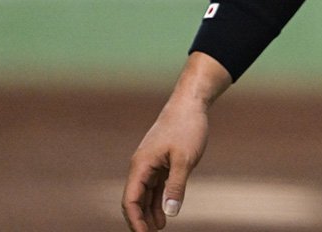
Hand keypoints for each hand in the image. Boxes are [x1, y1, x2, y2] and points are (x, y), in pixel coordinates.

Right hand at [122, 94, 211, 231]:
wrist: (190, 103)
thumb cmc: (187, 127)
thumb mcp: (185, 159)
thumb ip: (176, 186)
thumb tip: (170, 211)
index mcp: (141, 165)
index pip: (130, 199)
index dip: (135, 220)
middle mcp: (141, 166)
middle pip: (134, 199)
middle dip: (140, 219)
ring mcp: (150, 164)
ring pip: (145, 194)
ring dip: (149, 212)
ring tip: (158, 230)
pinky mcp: (161, 161)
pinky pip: (155, 186)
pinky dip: (158, 200)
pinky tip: (164, 213)